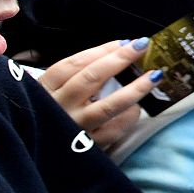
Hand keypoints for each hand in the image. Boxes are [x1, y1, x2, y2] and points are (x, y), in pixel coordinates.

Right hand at [37, 38, 156, 148]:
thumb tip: (118, 51)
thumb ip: (77, 72)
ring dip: (134, 89)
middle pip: (91, 78)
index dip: (101, 50)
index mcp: (45, 88)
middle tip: (142, 46)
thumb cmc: (53, 110)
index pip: (73, 64)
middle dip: (120, 59)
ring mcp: (74, 128)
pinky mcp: (87, 147)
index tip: (126, 42)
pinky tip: (139, 107)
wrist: (39, 151)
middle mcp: (58, 107)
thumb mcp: (52, 88)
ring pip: (108, 106)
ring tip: (154, 75)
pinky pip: (114, 130)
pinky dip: (129, 117)